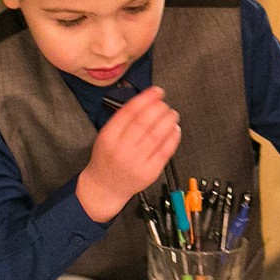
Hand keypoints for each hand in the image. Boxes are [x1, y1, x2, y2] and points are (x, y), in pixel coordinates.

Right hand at [76, 86, 179, 222]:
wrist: (105, 187)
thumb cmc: (106, 160)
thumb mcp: (106, 136)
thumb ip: (122, 120)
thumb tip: (146, 101)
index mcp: (109, 137)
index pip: (129, 112)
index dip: (146, 99)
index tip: (156, 92)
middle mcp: (122, 149)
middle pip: (144, 122)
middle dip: (158, 108)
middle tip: (164, 103)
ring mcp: (137, 161)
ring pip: (157, 135)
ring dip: (168, 120)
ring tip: (172, 114)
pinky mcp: (150, 172)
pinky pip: (165, 151)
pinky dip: (173, 138)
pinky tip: (175, 129)